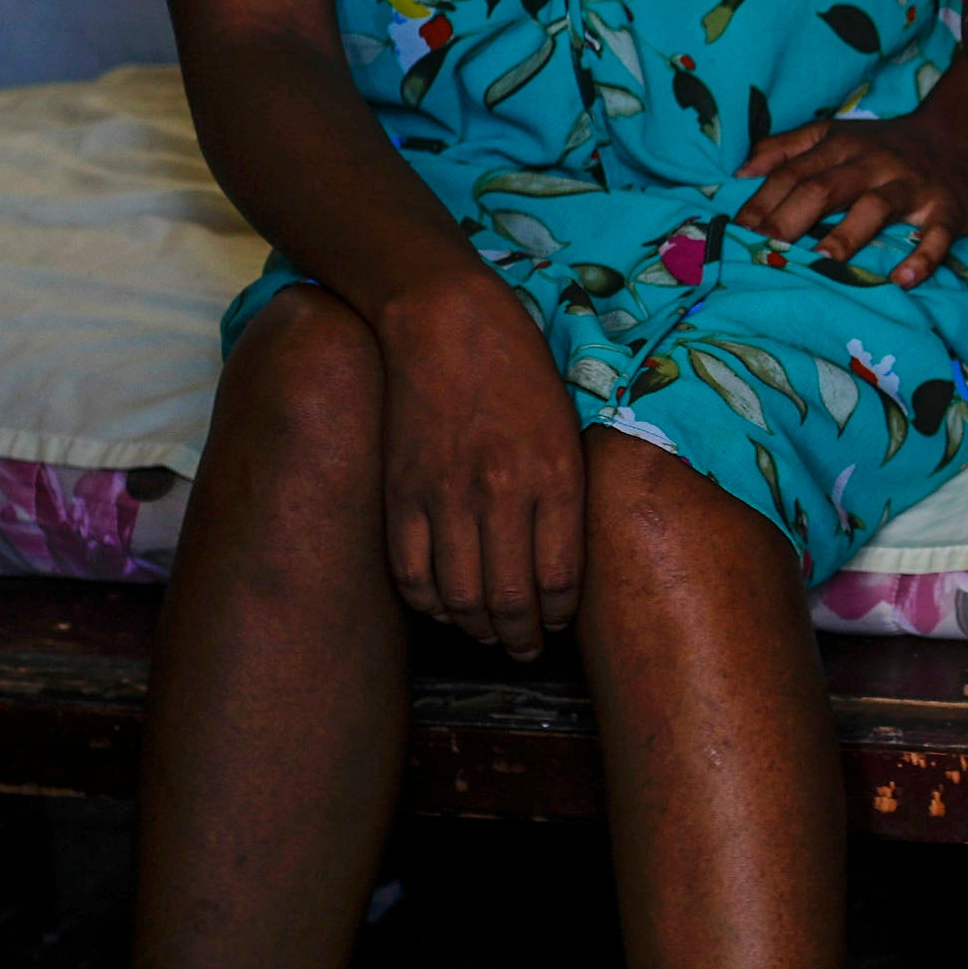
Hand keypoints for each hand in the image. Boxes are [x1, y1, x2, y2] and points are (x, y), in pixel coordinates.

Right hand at [376, 268, 590, 656]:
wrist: (445, 321)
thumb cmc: (519, 367)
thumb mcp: (566, 424)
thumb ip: (567, 490)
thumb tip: (562, 559)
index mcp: (554, 475)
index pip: (561, 579)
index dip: (561, 616)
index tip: (560, 623)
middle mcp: (501, 493)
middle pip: (511, 601)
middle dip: (521, 638)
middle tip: (526, 648)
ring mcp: (445, 496)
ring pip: (460, 598)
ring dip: (476, 630)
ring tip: (488, 635)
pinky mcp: (400, 492)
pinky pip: (410, 573)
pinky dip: (428, 604)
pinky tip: (443, 607)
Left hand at [740, 66, 967, 286]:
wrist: (964, 132)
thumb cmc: (887, 143)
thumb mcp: (835, 132)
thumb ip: (786, 147)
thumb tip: (740, 173)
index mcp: (842, 146)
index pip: (793, 174)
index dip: (762, 203)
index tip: (735, 234)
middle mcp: (874, 163)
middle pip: (824, 188)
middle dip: (790, 220)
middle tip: (763, 253)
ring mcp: (912, 185)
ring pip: (876, 207)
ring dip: (846, 235)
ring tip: (819, 264)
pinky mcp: (948, 208)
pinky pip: (936, 234)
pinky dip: (922, 257)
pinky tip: (903, 280)